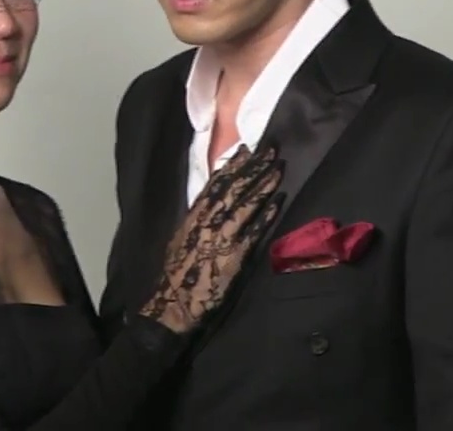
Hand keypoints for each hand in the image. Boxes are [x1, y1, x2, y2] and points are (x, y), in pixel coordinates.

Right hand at [138, 144, 284, 333]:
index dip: (232, 166)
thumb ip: (197, 221)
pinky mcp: (235, 254)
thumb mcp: (181, 238)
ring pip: (246, 203)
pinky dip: (267, 214)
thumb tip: (209, 206)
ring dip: (263, 185)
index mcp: (193, 216)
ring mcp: (222, 236)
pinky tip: (279, 201)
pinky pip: (254, 229)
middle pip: (233, 188)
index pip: (215, 184)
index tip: (245, 150)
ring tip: (278, 169)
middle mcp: (207, 221)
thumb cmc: (176, 273)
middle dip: (253, 168)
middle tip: (270, 150)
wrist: (173, 302)